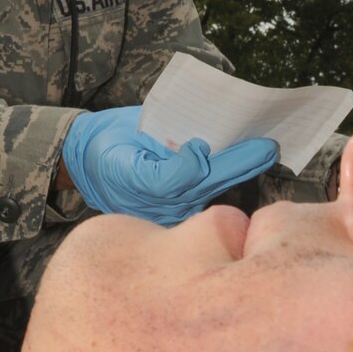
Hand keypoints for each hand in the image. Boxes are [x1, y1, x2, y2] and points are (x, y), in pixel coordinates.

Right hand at [62, 106, 277, 225]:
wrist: (85, 164)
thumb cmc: (107, 145)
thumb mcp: (121, 140)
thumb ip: (158, 146)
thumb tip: (198, 148)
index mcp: (137, 183)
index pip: (174, 179)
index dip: (190, 164)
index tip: (200, 144)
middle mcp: (157, 204)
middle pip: (203, 185)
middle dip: (237, 164)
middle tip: (267, 147)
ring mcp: (169, 211)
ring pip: (210, 190)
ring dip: (239, 170)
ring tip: (265, 149)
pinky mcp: (178, 210)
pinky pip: (207, 192)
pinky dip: (228, 175)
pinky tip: (249, 159)